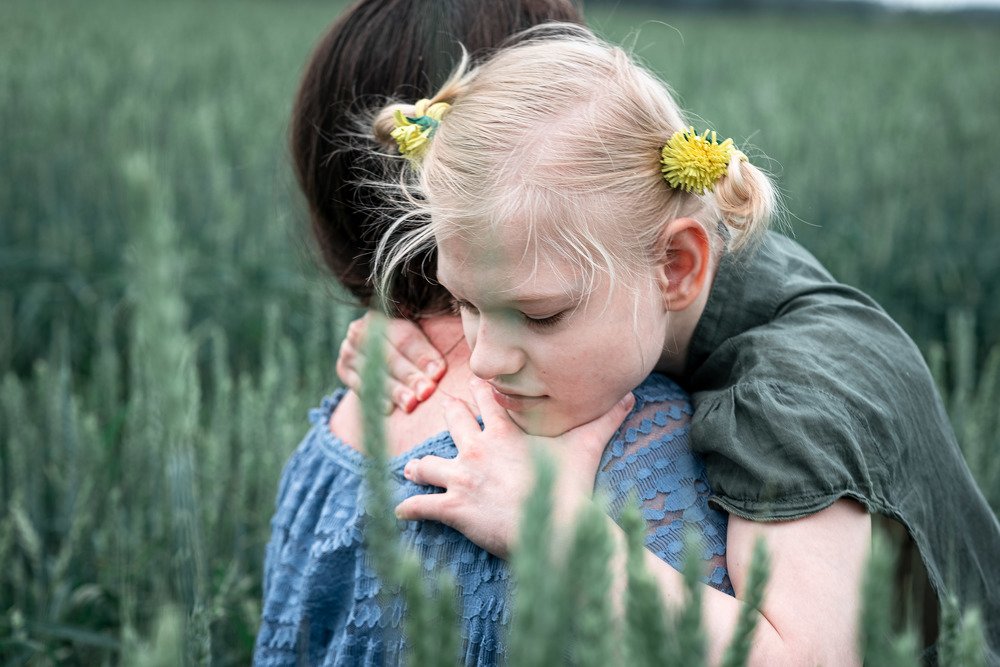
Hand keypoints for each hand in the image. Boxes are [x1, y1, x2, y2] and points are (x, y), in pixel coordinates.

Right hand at [336, 312, 445, 412]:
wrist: (376, 348)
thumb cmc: (408, 344)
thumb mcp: (417, 336)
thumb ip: (427, 349)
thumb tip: (439, 370)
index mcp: (385, 315)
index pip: (405, 338)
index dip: (422, 356)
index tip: (438, 373)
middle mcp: (362, 330)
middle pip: (390, 357)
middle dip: (410, 377)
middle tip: (426, 392)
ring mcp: (349, 349)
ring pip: (375, 373)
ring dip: (394, 390)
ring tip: (411, 404)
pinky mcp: (343, 368)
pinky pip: (359, 385)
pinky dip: (374, 397)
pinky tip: (388, 407)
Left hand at [395, 377, 634, 558]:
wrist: (554, 523)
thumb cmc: (569, 484)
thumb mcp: (587, 446)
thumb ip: (605, 419)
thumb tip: (631, 395)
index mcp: (503, 433)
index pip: (486, 402)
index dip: (478, 392)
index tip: (471, 385)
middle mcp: (476, 450)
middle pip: (453, 423)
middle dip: (448, 415)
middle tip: (442, 407)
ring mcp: (462, 478)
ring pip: (429, 465)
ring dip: (420, 467)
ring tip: (412, 468)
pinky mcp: (453, 508)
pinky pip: (423, 506)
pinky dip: (410, 508)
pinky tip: (399, 511)